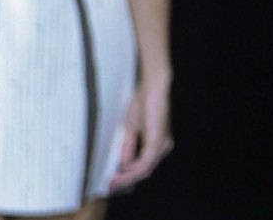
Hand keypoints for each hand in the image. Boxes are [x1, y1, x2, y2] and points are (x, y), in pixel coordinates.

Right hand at [109, 72, 172, 190]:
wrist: (153, 86)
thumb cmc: (142, 100)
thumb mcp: (130, 126)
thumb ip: (128, 145)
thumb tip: (122, 163)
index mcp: (156, 143)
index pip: (142, 165)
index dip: (127, 174)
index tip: (112, 179)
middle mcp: (162, 147)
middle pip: (144, 170)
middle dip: (127, 179)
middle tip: (110, 185)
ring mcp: (161, 146)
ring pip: (145, 169)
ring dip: (128, 177)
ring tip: (113, 181)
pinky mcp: (157, 142)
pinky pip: (145, 162)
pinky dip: (133, 169)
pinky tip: (122, 171)